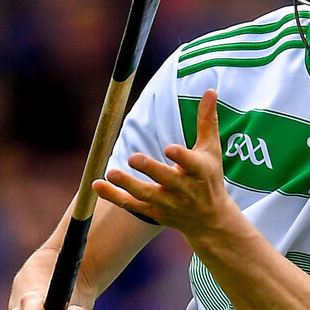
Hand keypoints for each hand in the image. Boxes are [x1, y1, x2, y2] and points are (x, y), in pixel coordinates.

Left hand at [92, 89, 233, 242]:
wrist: (210, 219)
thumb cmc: (210, 178)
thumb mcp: (212, 150)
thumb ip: (207, 121)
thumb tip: (210, 90)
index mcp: (199, 171)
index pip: (191, 164)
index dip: (181, 158)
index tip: (169, 149)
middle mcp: (184, 189)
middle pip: (166, 179)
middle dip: (151, 169)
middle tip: (133, 157)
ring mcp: (168, 203)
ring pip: (146, 194)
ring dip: (128, 184)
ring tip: (111, 172)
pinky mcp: (154, 212)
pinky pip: (131, 205)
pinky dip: (114, 196)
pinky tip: (97, 185)